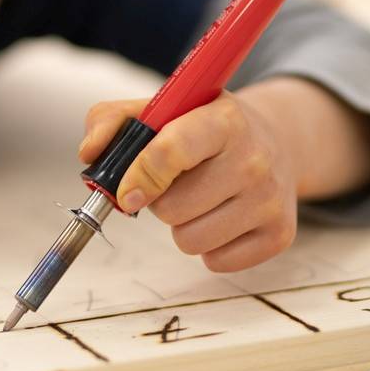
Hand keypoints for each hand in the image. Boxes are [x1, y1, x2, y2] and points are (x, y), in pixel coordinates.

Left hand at [79, 90, 298, 271]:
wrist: (275, 142)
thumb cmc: (202, 127)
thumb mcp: (162, 108)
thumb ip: (110, 120)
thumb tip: (89, 153)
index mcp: (223, 119)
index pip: (170, 152)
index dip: (139, 177)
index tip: (126, 192)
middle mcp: (255, 158)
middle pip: (173, 208)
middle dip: (161, 200)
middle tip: (177, 182)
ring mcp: (271, 199)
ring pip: (191, 240)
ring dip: (181, 225)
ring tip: (198, 198)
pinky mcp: (280, 234)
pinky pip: (216, 262)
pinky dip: (208, 247)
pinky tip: (221, 217)